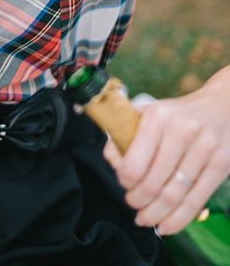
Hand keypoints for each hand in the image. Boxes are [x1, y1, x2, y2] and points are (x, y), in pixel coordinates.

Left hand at [103, 68, 229, 234]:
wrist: (222, 106)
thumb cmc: (177, 114)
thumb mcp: (150, 112)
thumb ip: (127, 132)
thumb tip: (112, 159)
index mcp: (158, 117)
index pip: (134, 162)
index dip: (124, 181)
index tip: (123, 183)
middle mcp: (182, 131)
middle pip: (153, 183)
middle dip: (138, 200)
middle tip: (133, 204)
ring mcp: (205, 149)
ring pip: (174, 196)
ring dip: (155, 214)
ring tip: (145, 219)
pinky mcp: (222, 164)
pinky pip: (197, 200)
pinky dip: (178, 220)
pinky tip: (166, 226)